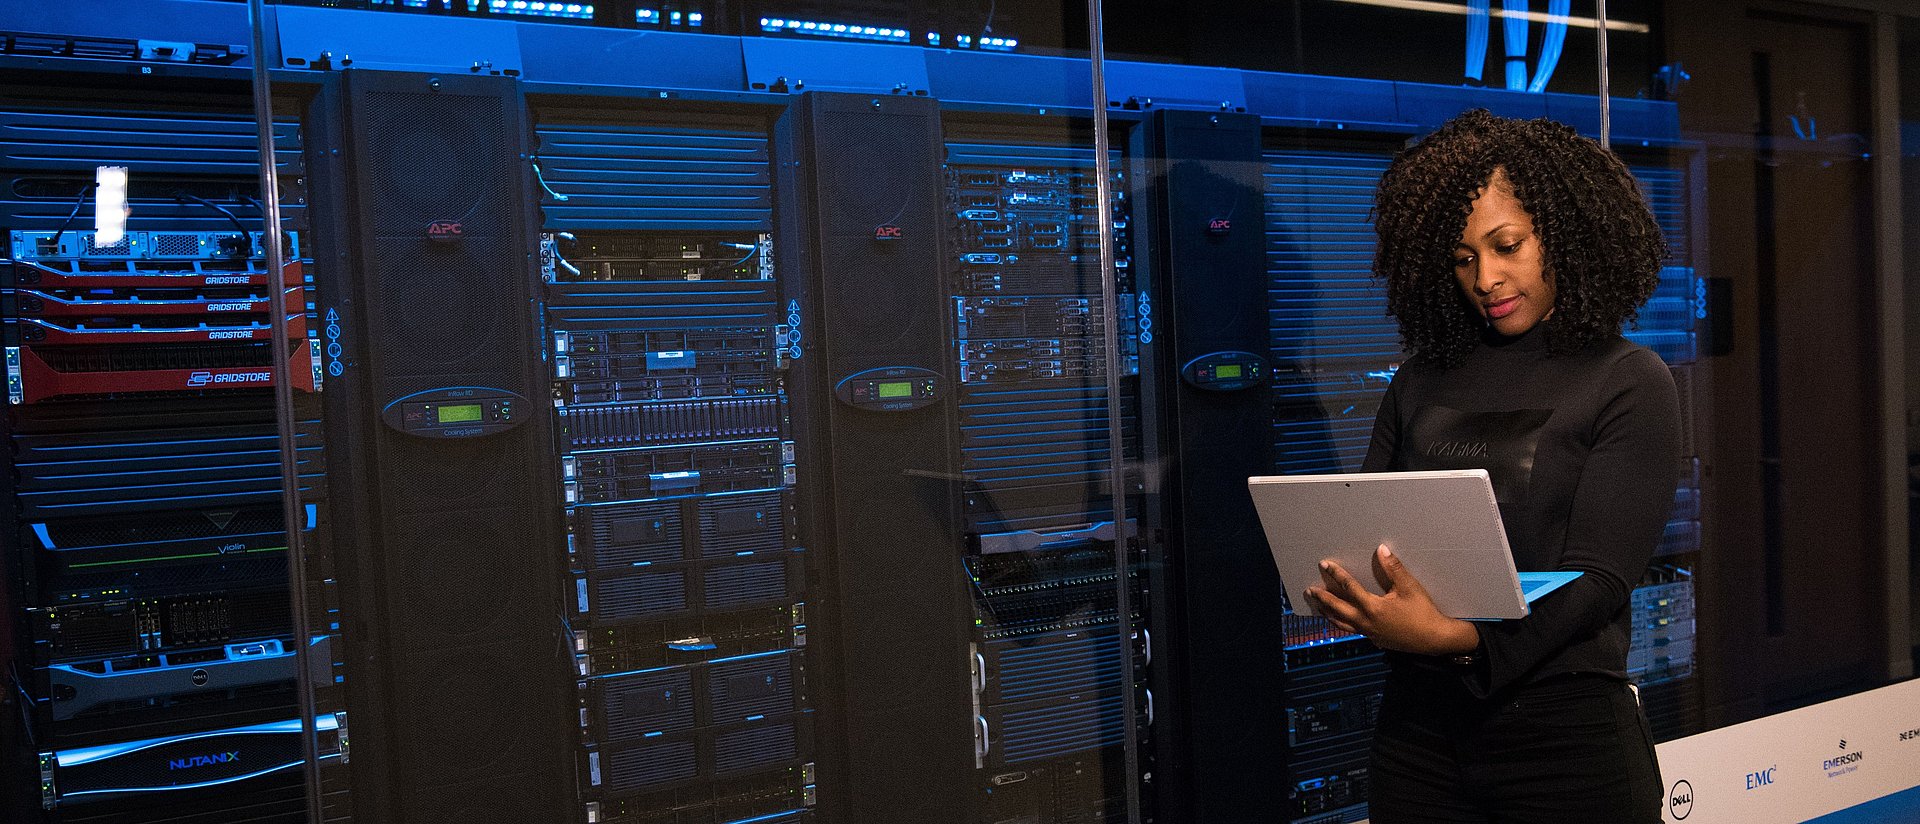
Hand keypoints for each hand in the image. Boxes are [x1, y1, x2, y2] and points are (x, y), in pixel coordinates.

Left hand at [1303, 545, 1480, 655]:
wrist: (1435, 639)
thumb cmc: (1423, 612)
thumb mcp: (1409, 587)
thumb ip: (1394, 568)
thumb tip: (1381, 549)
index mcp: (1373, 607)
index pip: (1349, 588)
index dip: (1336, 574)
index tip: (1324, 564)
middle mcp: (1367, 622)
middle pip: (1338, 608)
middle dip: (1322, 598)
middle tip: (1309, 591)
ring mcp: (1370, 633)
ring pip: (1342, 623)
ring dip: (1328, 613)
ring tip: (1317, 606)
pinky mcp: (1375, 639)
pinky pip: (1353, 630)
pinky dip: (1342, 624)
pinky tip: (1340, 620)